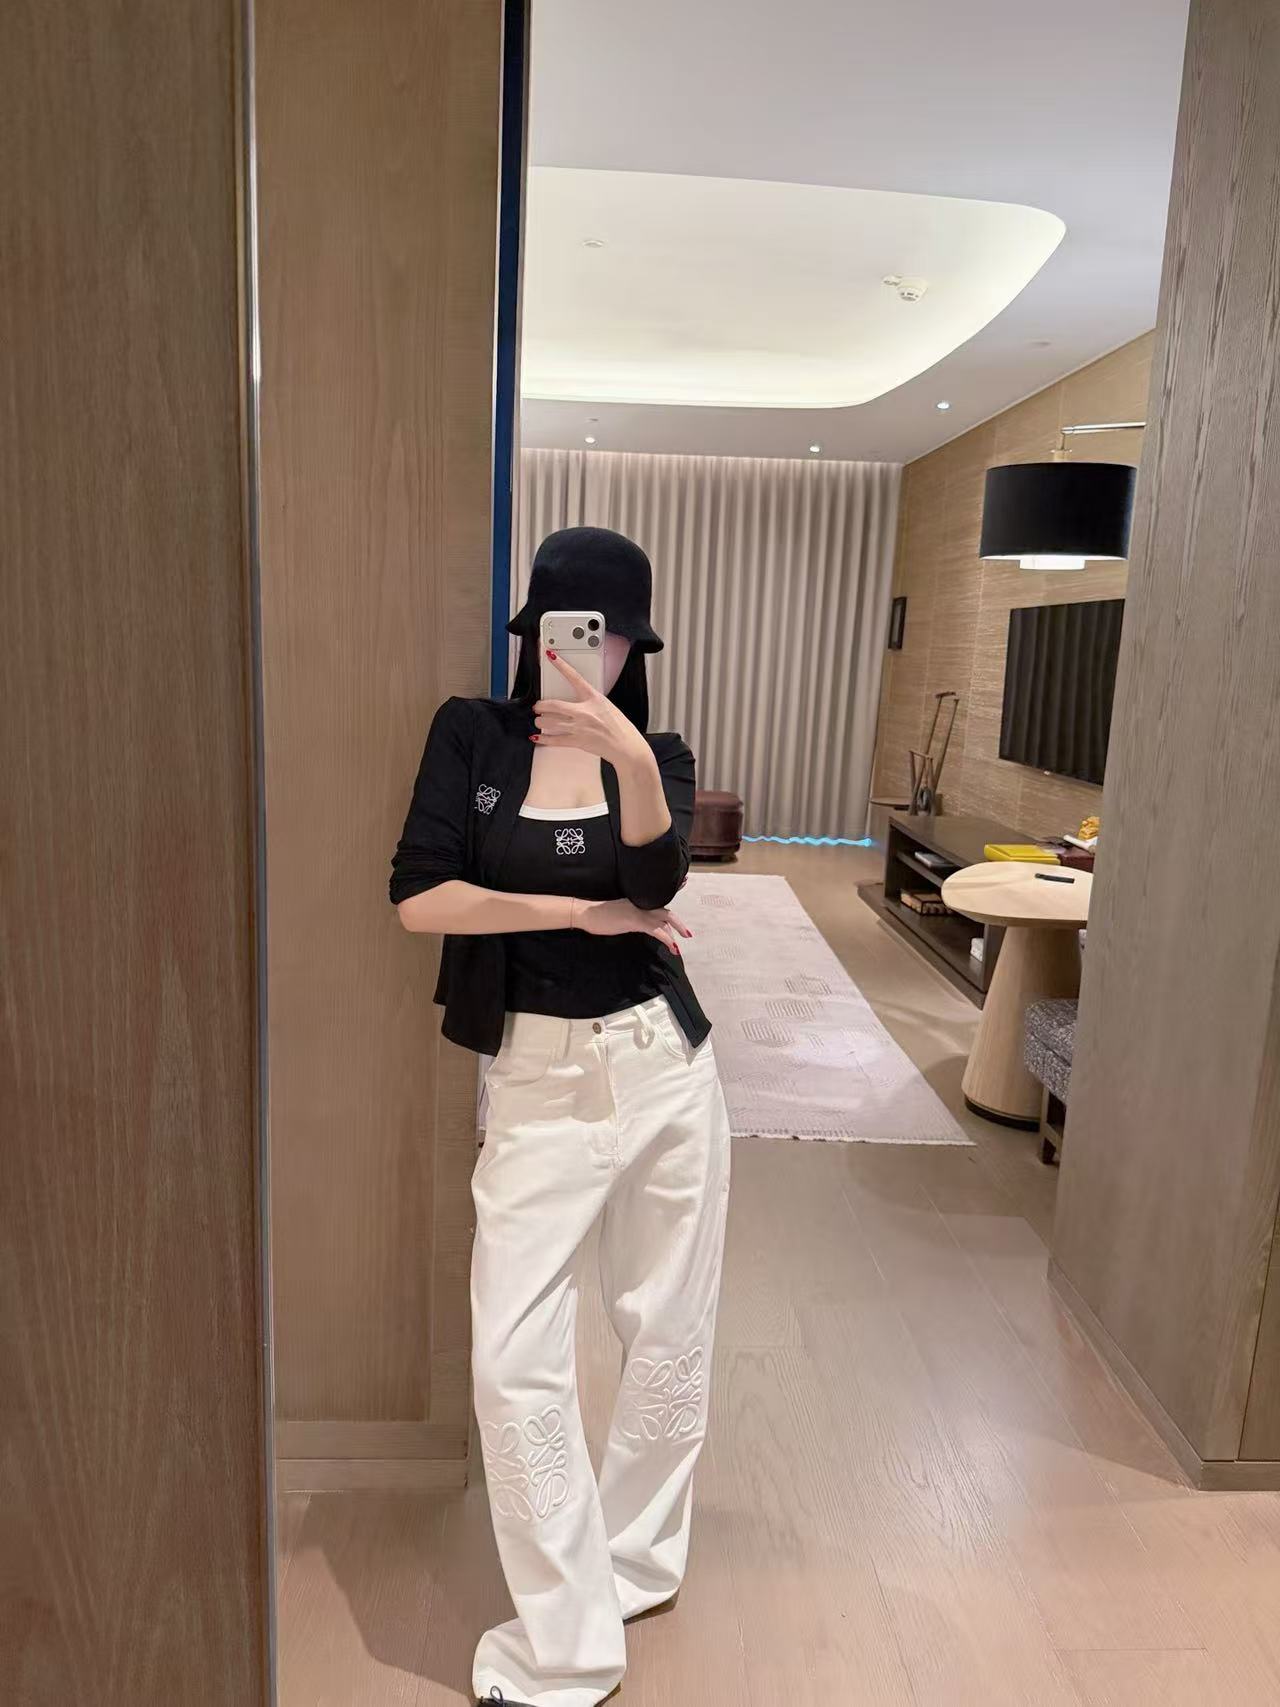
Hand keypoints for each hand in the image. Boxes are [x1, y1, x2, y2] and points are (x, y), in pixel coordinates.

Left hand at [533, 651, 649, 768]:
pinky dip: (543, 739)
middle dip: (540, 705)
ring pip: (549, 722)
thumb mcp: (607, 706)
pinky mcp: (577, 741)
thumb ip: (590, 702)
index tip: (551, 656)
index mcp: (593, 698)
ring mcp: (579, 727)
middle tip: (538, 706)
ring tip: (539, 720)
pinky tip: (538, 737)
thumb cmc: (620, 727)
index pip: (574, 677)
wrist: (625, 746)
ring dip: (540, 721)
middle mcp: (584, 711)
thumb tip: (578, 702)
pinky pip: (554, 740)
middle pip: (553, 704)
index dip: (561, 665)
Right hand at [575, 897, 692, 956]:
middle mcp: (641, 904)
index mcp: (637, 902)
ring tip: (685, 940)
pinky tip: (673, 946)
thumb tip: (641, 925)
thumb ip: (632, 917)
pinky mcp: (635, 921)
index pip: (658, 897)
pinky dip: (667, 938)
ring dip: (677, 931)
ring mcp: (638, 911)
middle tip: (688, 933)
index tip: (684, 882)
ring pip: (665, 919)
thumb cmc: (600, 915)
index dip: (673, 890)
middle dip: (678, 923)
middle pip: (666, 911)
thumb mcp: (619, 913)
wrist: (587, 913)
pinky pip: (656, 930)